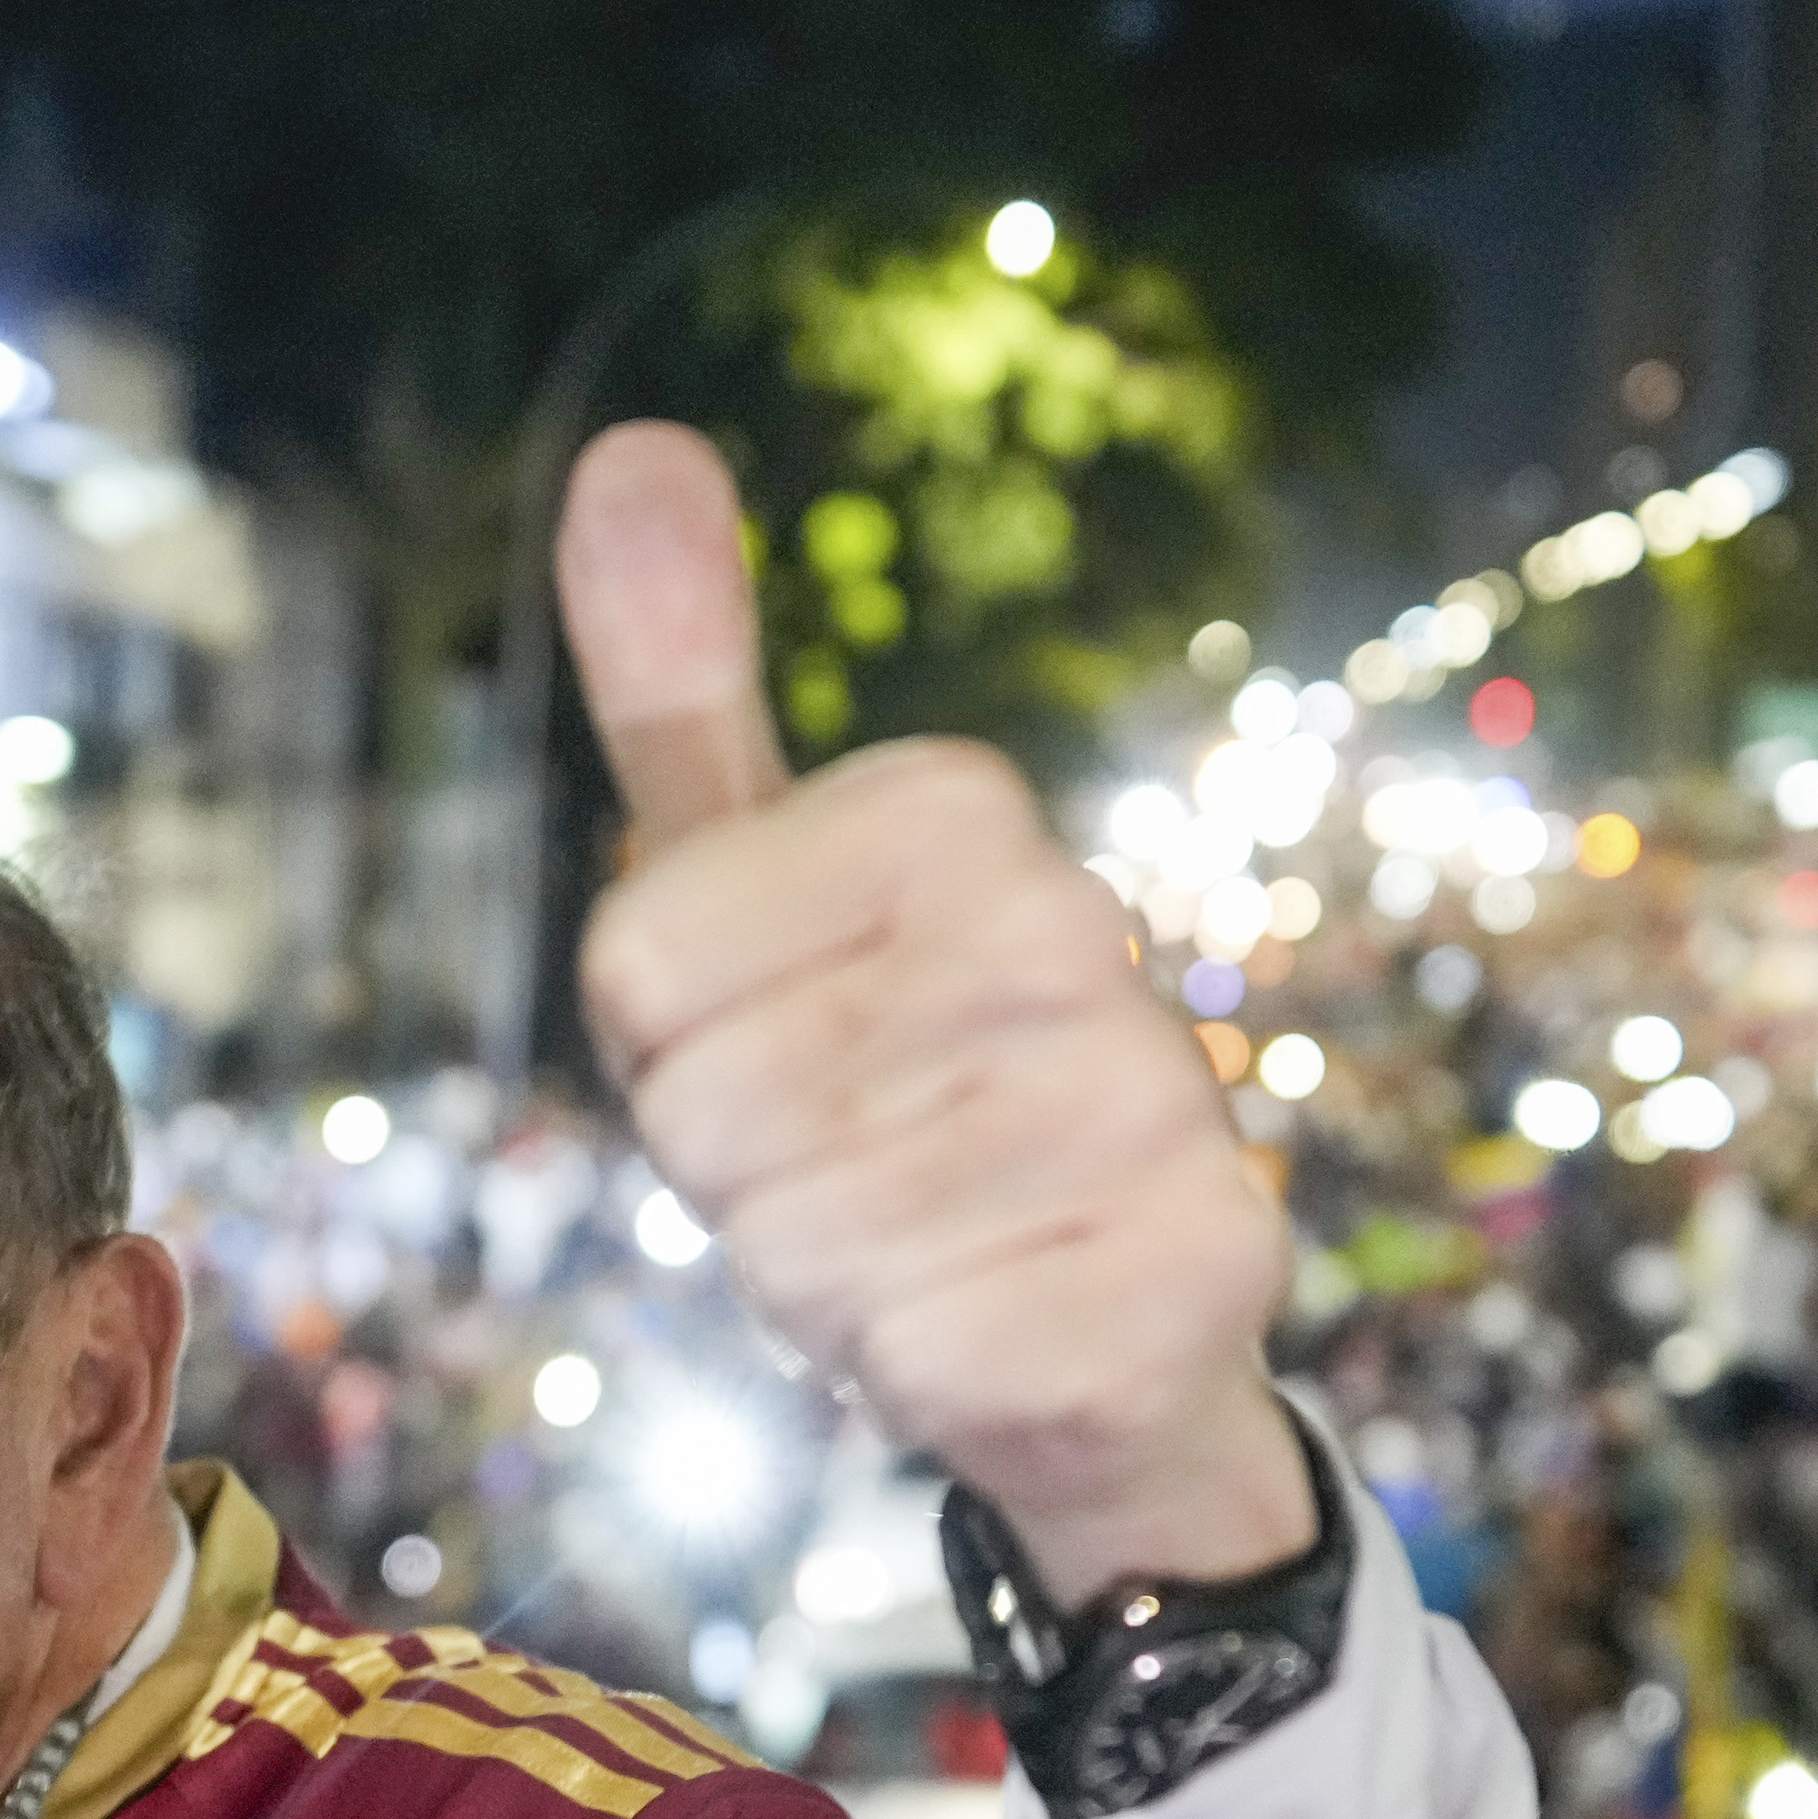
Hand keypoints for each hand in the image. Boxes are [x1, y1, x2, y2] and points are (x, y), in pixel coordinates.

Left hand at [559, 422, 1312, 1605]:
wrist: (1101, 1334)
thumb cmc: (885, 1100)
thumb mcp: (754, 886)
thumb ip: (684, 691)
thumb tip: (626, 443)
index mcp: (957, 808)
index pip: (640, 969)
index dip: (672, 1056)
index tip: (784, 1046)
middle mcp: (1071, 925)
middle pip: (707, 1118)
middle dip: (746, 1186)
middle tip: (863, 1171)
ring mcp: (1145, 1102)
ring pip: (799, 1247)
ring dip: (829, 1285)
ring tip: (934, 1246)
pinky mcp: (1191, 1274)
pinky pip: (907, 1355)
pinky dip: (919, 1374)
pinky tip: (1003, 1333)